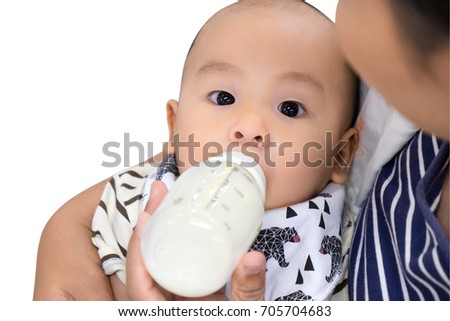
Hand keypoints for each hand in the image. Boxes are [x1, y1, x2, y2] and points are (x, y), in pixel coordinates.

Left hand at [126, 180, 265, 299]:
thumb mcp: (239, 315)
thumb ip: (247, 292)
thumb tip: (253, 258)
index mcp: (164, 311)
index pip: (140, 277)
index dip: (139, 244)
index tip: (146, 213)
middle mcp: (163, 304)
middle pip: (146, 261)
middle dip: (150, 224)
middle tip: (161, 193)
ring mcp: (174, 298)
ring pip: (158, 262)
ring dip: (161, 229)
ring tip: (168, 200)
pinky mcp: (186, 293)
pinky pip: (174, 265)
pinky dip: (175, 243)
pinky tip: (183, 224)